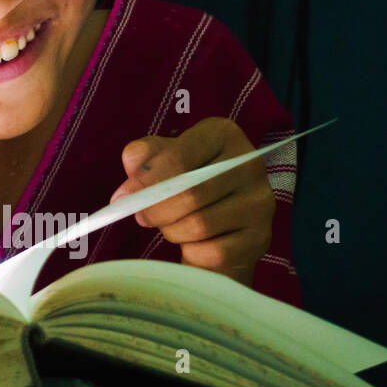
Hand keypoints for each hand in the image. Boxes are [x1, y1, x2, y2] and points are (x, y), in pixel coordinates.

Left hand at [108, 116, 273, 285]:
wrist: (222, 225)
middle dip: (155, 210)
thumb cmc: (187, 186)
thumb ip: (143, 158)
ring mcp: (260, 201)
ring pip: (199, 224)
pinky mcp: (260, 237)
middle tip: (140, 216)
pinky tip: (193, 243)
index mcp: (223, 134)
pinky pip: (212, 252)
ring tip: (171, 226)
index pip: (178, 157)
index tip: (126, 196)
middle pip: (189, 192)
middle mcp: (249, 163)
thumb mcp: (162, 161)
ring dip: (173, 231)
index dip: (146, 181)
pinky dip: (192, 252)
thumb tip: (131, 177)